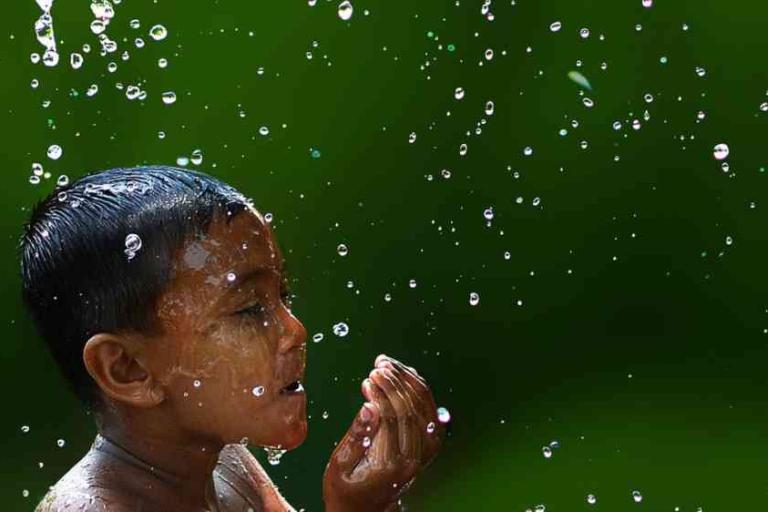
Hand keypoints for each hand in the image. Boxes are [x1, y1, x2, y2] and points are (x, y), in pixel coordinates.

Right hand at [322, 354, 444, 511]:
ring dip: (407, 381)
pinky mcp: (427, 445)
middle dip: (394, 383)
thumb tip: (369, 406)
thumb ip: (356, 436)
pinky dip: (418, 389)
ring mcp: (424, 452)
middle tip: (377, 366)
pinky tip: (404, 374)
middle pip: (411, 410)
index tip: (369, 378)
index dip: (382, 394)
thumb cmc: (345, 488)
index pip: (393, 419)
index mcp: (392, 464)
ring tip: (387, 364)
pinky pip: (429, 410)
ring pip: (424, 407)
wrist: (365, 510)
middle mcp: (414, 459)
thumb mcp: (339, 466)